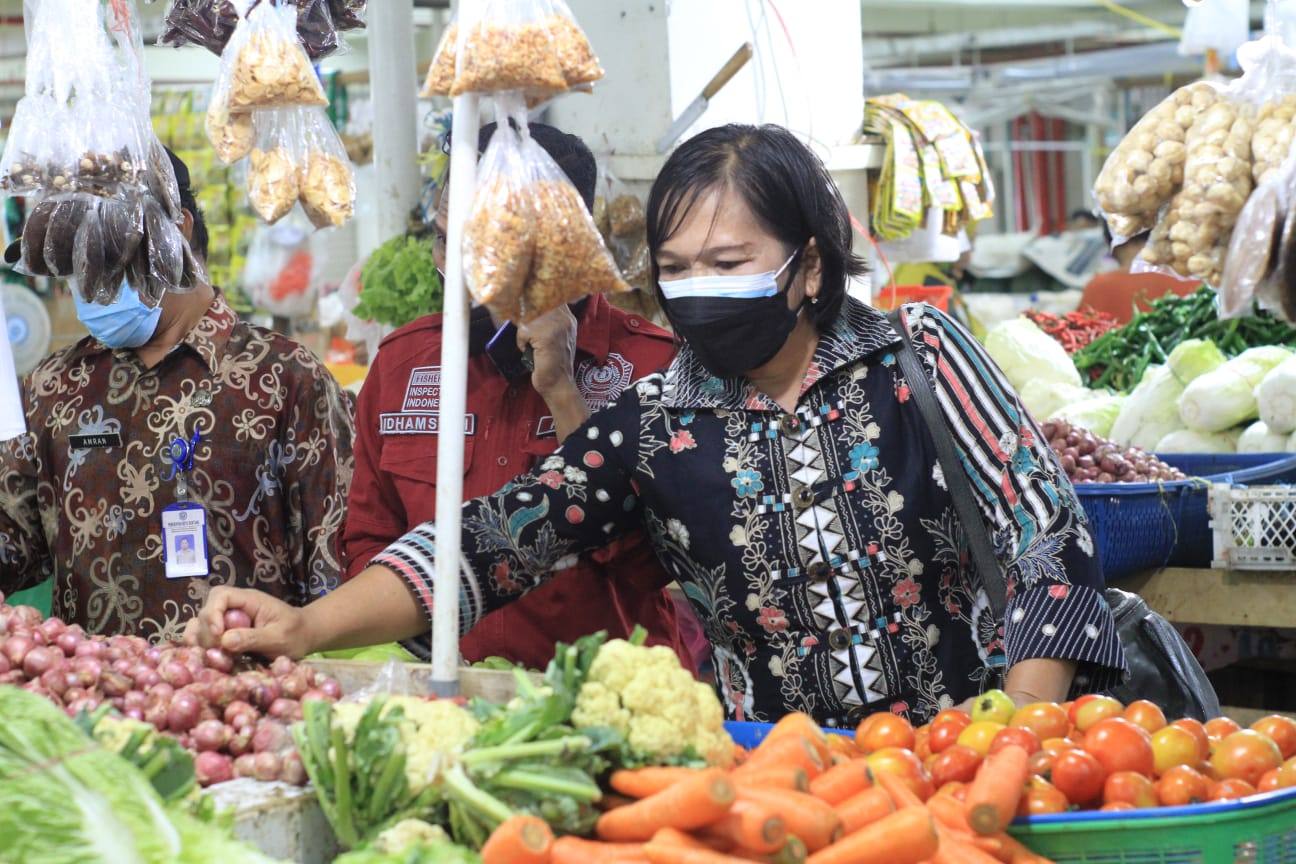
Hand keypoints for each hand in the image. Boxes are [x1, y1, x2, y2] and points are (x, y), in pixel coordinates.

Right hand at [182, 585, 314, 658]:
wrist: (305, 637)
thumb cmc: (296, 633)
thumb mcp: (279, 637)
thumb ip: (254, 638)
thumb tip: (225, 640)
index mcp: (250, 600)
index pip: (221, 595)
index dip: (213, 613)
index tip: (219, 635)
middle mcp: (235, 607)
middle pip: (206, 611)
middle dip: (208, 632)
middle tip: (219, 652)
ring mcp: (229, 619)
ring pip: (201, 623)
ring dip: (200, 640)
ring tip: (210, 656)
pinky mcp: (226, 633)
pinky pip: (204, 635)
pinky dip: (201, 645)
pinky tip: (207, 657)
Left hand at [516, 305, 578, 397]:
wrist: (558, 384)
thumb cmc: (552, 363)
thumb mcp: (555, 337)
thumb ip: (547, 321)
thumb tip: (526, 305)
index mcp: (568, 317)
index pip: (549, 295)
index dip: (535, 299)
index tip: (529, 302)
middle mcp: (565, 318)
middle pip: (535, 303)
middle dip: (526, 317)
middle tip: (529, 334)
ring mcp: (556, 326)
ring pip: (527, 318)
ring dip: (524, 333)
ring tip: (532, 345)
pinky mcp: (545, 336)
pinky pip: (523, 331)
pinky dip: (522, 343)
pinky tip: (531, 352)